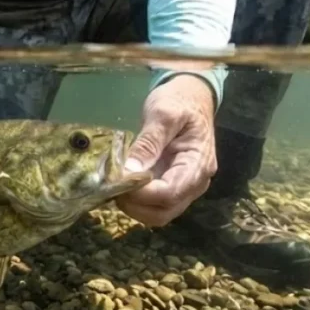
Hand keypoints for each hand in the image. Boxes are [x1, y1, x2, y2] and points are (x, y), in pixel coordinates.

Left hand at [116, 74, 216, 226]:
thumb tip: (130, 170)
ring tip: (115, 182)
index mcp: (198, 164)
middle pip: (164, 211)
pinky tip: (122, 182)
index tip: (117, 179)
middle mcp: (196, 182)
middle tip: (111, 183)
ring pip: (158, 213)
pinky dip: (136, 200)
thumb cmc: (179, 101)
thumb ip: (149, 142)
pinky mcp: (172, 185)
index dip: (141, 193)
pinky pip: (154, 204)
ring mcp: (185, 186)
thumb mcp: (163, 113)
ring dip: (133, 205)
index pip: (170, 193)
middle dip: (134, 204)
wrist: (192, 96)